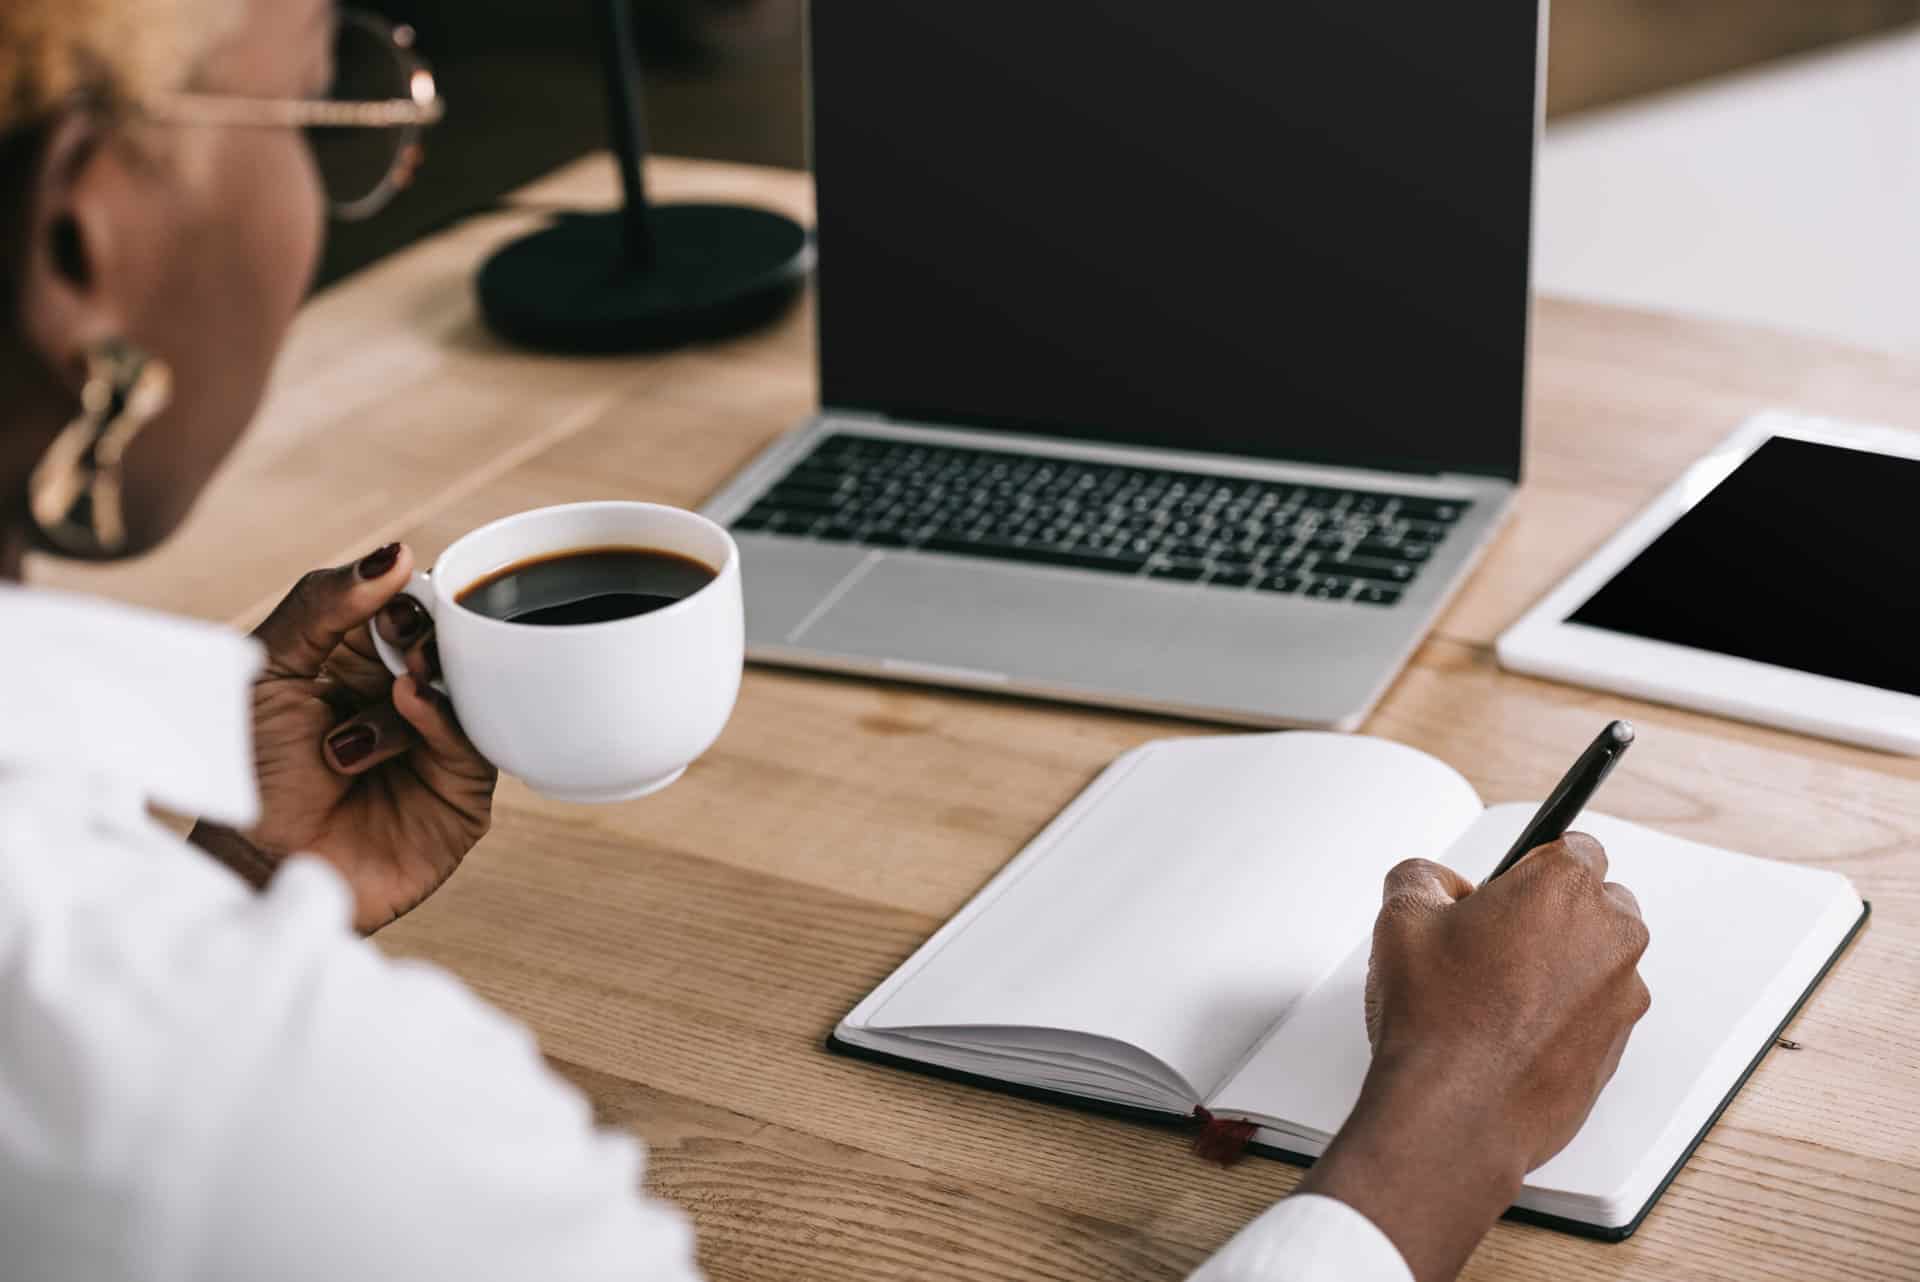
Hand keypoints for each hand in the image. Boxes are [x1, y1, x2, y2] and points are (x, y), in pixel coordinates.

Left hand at [189, 544, 497, 931]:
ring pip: (466, 691)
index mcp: (363, 665)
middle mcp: (407, 701)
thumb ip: (323, 604)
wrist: (252, 860)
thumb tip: (396, 552)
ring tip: (397, 683)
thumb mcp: (271, 667)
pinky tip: (408, 708)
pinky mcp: (460, 796)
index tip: (391, 601)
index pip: (413, 610)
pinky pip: (473, 744)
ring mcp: (438, 748)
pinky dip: (442, 718)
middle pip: (452, 646)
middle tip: (402, 638)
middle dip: (431, 635)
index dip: (412, 599)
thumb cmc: (251, 772)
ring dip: (431, 677)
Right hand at [1300, 835, 1650, 1281]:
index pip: (1574, 844)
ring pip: (1598, 960)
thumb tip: (1433, 883)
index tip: (1503, 886)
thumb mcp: (1401, 917)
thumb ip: (1422, 876)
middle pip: (1596, 902)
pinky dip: (1565, 1016)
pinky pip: (1596, 1013)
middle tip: (1491, 940)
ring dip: (1561, 966)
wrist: (1456, 1113)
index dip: (1530, 865)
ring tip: (1494, 995)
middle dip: (1552, 914)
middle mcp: (1610, 935)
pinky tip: (1509, 1033)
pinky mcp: (1618, 1048)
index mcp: (1564, 887)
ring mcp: (1622, 996)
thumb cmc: (1438, 1019)